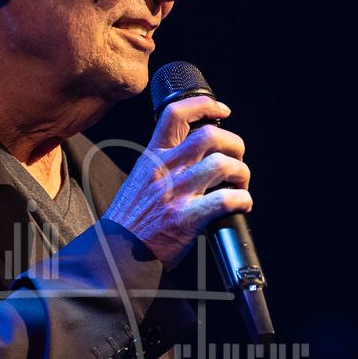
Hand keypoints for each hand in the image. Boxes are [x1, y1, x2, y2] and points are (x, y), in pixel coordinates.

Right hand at [104, 95, 251, 269]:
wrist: (115, 252)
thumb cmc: (128, 221)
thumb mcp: (139, 179)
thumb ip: (162, 165)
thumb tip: (190, 156)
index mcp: (152, 157)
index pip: (176, 114)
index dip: (205, 106)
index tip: (222, 111)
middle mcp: (165, 170)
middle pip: (209, 136)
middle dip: (234, 144)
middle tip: (237, 158)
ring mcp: (176, 193)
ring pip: (222, 164)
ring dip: (241, 173)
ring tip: (240, 185)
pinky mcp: (186, 218)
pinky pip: (225, 200)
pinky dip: (242, 200)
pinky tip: (242, 205)